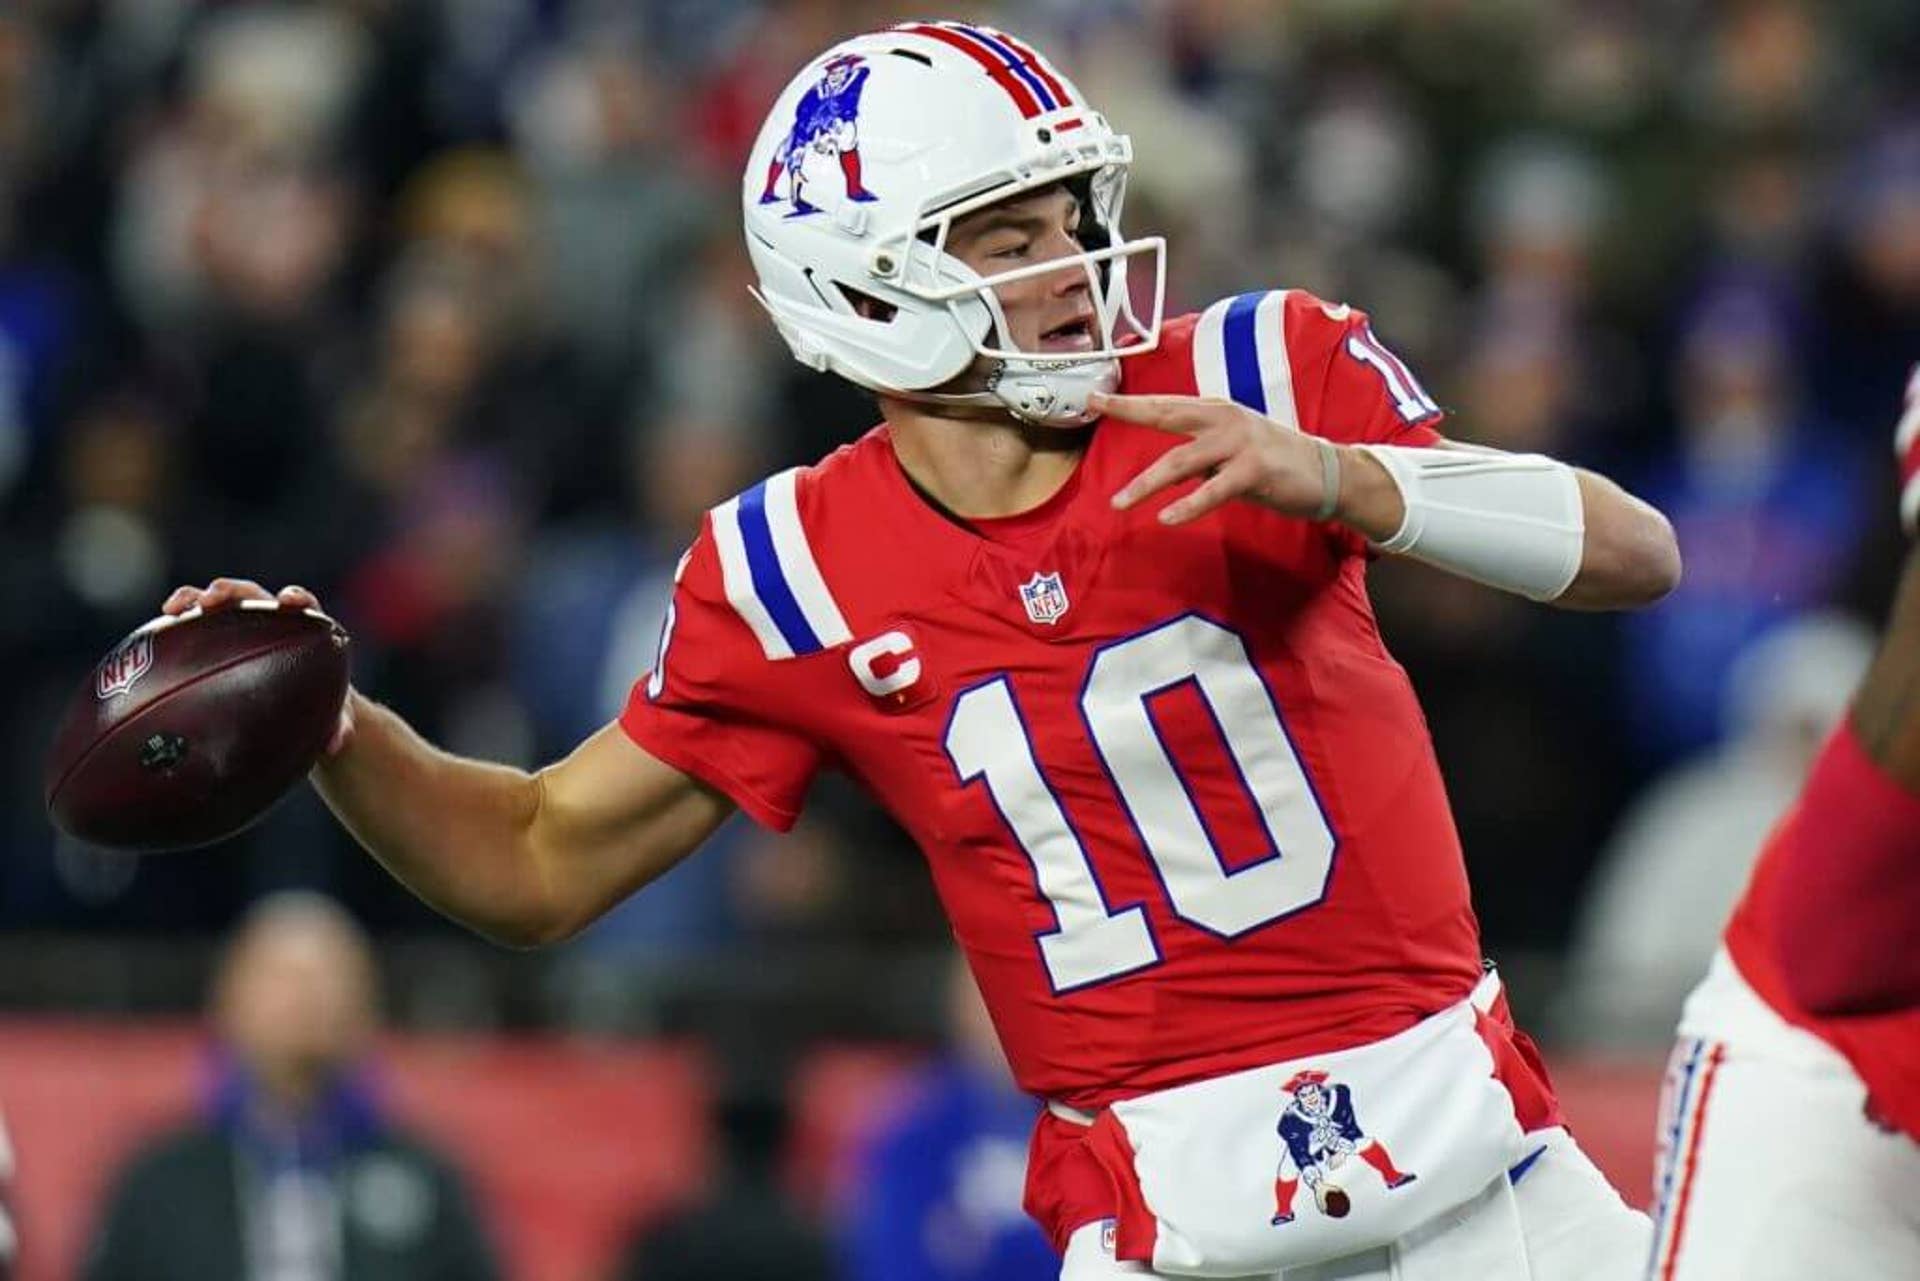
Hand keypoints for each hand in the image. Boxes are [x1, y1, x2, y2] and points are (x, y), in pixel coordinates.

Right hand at [160, 578, 354, 755]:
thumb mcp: (332, 714)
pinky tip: (158, 631)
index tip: (288, 601)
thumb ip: (339, 726)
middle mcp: (269, 616)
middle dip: (230, 591)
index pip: (301, 602)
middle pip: (250, 594)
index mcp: (303, 626)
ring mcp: (240, 622)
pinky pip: (194, 623)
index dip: (295, 597)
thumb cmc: (320, 700)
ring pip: (215, 603)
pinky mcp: (216, 633)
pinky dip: (179, 621)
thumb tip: (335, 746)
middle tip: (212, 600)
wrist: (299, 702)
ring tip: (174, 608)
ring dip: (195, 598)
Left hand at [1096, 392, 1337, 525]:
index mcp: (1216, 411)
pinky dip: (1189, 505)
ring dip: (1147, 482)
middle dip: (1130, 410)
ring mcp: (1239, 443)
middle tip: (1095, 409)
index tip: (1095, 397)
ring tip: (1119, 503)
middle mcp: (1224, 419)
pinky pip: (1214, 490)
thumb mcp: (1230, 450)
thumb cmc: (1274, 462)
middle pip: (1167, 414)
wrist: (1327, 471)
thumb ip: (1197, 455)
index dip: (1130, 401)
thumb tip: (1163, 473)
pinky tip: (1167, 518)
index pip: (1165, 404)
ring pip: (1182, 459)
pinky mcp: (1254, 470)